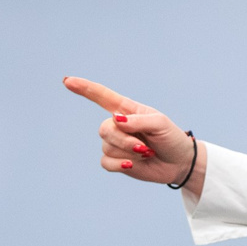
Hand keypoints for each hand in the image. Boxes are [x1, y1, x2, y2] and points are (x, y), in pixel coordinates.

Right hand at [63, 76, 200, 193]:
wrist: (179, 163)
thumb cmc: (171, 138)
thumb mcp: (160, 124)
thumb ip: (138, 120)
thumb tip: (115, 120)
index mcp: (127, 110)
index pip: (102, 96)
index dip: (84, 88)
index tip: (67, 81)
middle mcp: (118, 125)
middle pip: (104, 129)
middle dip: (123, 140)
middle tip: (144, 147)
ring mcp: (116, 143)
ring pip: (107, 146)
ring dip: (128, 152)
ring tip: (146, 154)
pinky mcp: (116, 161)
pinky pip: (106, 162)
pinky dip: (120, 164)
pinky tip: (132, 164)